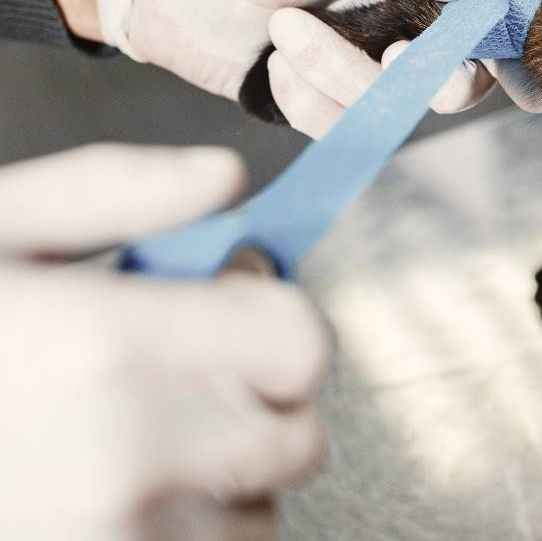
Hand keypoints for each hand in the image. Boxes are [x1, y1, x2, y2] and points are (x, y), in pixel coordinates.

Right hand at [0, 144, 331, 539]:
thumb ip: (115, 191)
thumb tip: (225, 178)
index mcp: (102, 348)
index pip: (297, 345)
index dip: (275, 320)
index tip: (233, 311)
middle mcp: (125, 462)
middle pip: (295, 435)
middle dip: (257, 398)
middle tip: (182, 377)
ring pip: (256, 512)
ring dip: (224, 475)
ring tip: (132, 442)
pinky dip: (186, 532)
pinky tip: (113, 497)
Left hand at [266, 7, 541, 138]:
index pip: (479, 25)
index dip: (510, 60)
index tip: (529, 93)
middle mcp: (393, 28)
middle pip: (449, 85)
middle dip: (422, 79)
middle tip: (391, 54)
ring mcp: (353, 71)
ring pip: (385, 110)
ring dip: (334, 76)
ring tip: (282, 26)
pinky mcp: (314, 105)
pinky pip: (333, 126)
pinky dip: (301, 97)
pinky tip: (271, 58)